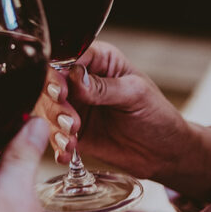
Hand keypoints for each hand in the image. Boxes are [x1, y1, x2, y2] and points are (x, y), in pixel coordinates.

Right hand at [55, 41, 210, 203]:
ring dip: (55, 124)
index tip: (62, 90)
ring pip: (47, 108)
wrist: (164, 153)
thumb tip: (75, 78)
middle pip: (50, 83)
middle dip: (54, 101)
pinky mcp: (70, 130)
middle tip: (69, 119)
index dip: (59, 73)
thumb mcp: (135, 94)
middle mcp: (79, 81)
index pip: (68, 58)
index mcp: (98, 61)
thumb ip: (104, 87)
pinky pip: (53, 135)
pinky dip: (57, 144)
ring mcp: (73, 106)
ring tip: (72, 137)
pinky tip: (67, 152)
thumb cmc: (157, 116)